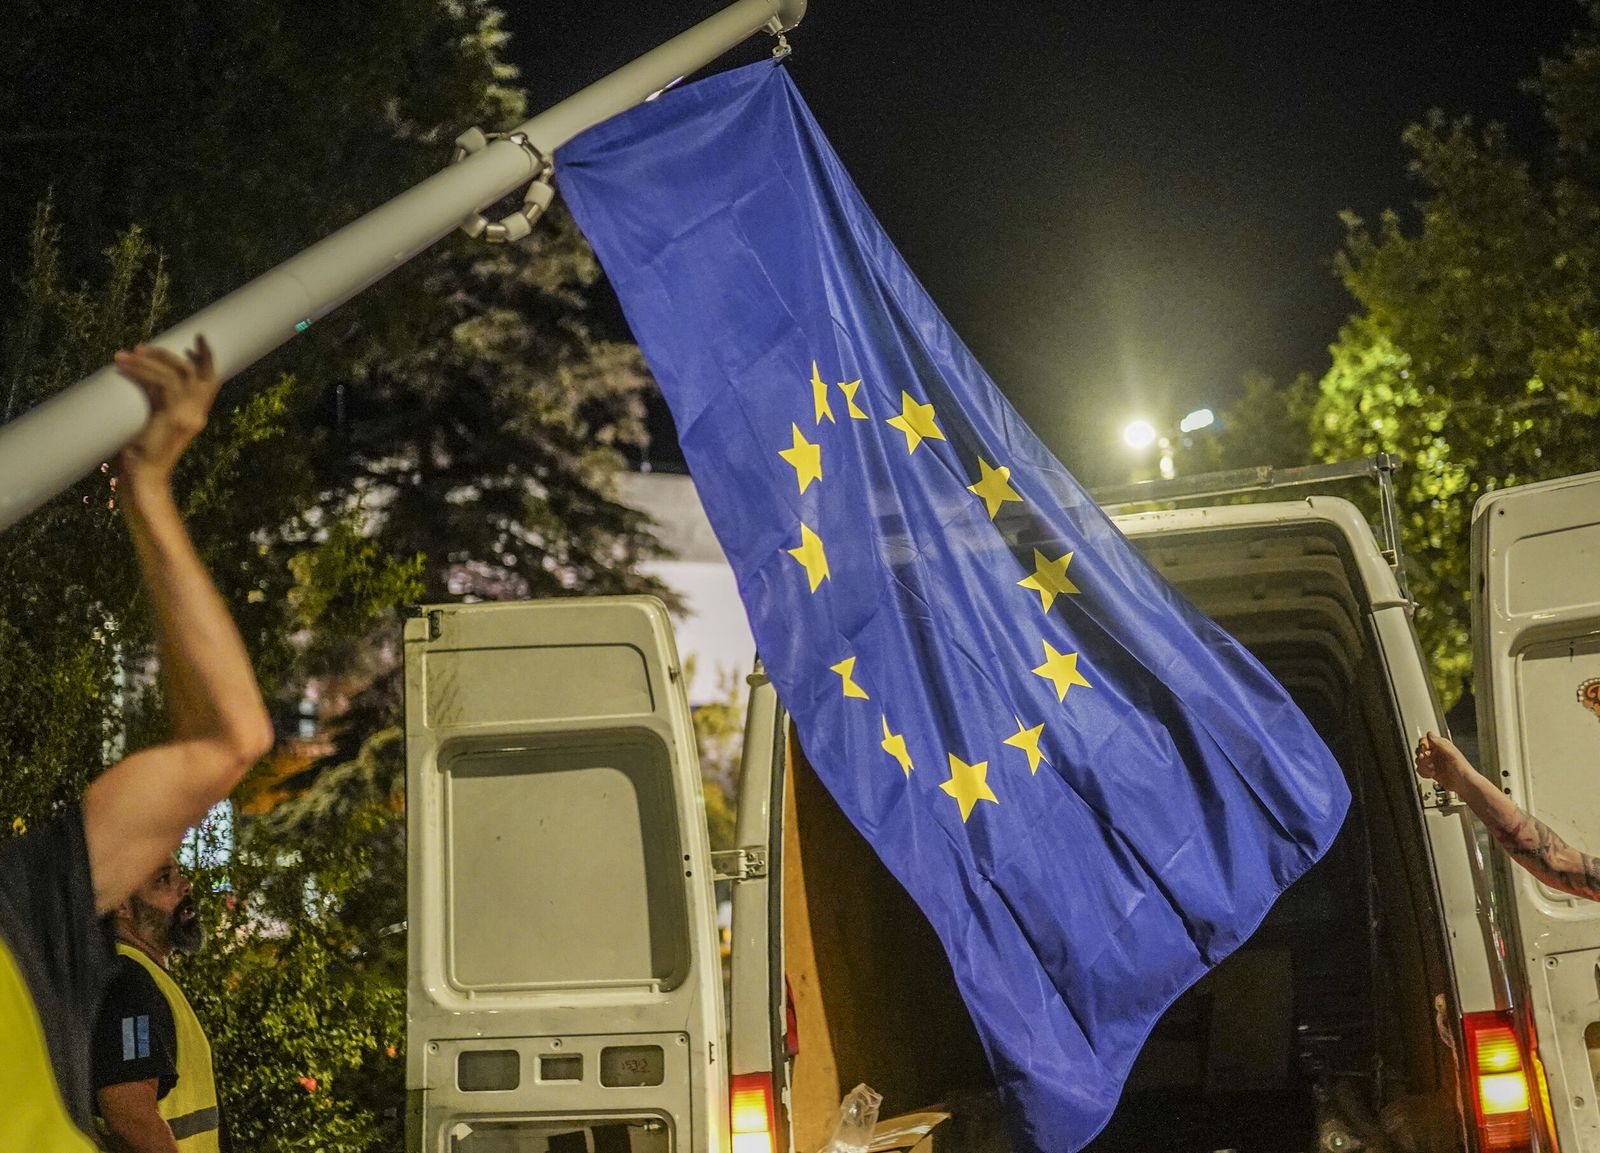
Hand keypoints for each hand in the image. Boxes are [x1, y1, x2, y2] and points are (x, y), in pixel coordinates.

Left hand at [113, 337, 218, 483]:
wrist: (145, 477)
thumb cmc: (143, 455)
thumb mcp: (156, 425)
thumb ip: (159, 405)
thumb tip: (143, 381)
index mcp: (197, 416)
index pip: (210, 381)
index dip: (207, 358)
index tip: (198, 339)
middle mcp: (197, 414)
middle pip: (193, 372)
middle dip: (169, 354)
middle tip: (143, 345)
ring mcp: (187, 416)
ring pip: (175, 375)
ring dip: (149, 360)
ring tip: (126, 354)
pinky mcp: (172, 417)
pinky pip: (159, 385)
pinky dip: (142, 372)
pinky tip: (125, 366)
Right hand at [1414, 731, 1472, 788]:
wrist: (1463, 784)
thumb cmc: (1462, 768)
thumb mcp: (1451, 753)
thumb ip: (1440, 744)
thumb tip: (1429, 735)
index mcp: (1442, 746)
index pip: (1426, 740)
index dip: (1422, 744)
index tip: (1424, 750)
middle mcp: (1436, 753)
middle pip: (1419, 750)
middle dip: (1421, 757)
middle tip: (1428, 761)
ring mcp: (1433, 763)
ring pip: (1418, 761)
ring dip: (1423, 766)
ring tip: (1432, 769)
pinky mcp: (1431, 771)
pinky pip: (1420, 770)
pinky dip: (1424, 773)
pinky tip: (1432, 774)